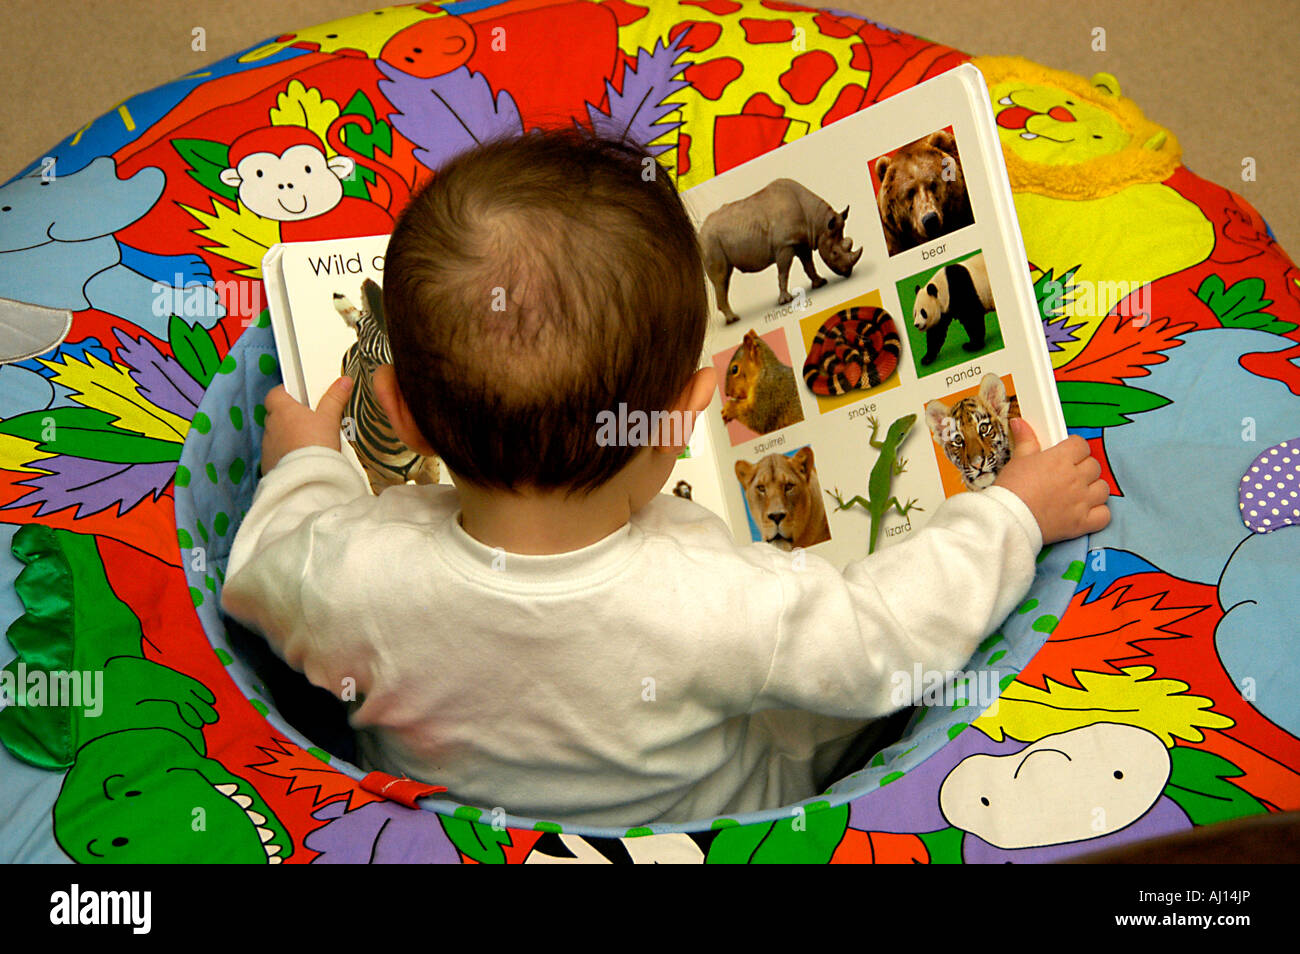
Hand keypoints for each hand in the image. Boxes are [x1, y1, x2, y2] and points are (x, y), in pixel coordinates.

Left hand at [260, 376, 353, 474]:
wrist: (307, 480)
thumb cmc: (316, 444)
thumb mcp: (330, 419)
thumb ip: (335, 398)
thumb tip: (344, 381)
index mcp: (282, 410)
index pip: (275, 393)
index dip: (286, 392)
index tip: (300, 395)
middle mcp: (270, 426)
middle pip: (276, 414)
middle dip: (290, 416)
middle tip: (309, 420)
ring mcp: (267, 447)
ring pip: (276, 435)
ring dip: (288, 436)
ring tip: (308, 443)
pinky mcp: (268, 464)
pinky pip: (276, 454)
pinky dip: (286, 454)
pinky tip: (302, 459)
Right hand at [993, 418, 1109, 543]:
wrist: (1008, 521)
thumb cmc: (1011, 491)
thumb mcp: (1018, 460)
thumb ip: (1026, 440)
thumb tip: (1020, 423)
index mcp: (1061, 459)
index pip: (1080, 445)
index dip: (1074, 448)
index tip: (1066, 454)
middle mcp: (1076, 478)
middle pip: (1094, 466)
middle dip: (1083, 468)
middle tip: (1068, 473)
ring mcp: (1082, 501)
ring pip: (1103, 488)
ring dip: (1093, 489)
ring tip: (1078, 492)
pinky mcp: (1082, 522)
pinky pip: (1104, 515)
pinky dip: (1099, 513)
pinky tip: (1086, 511)